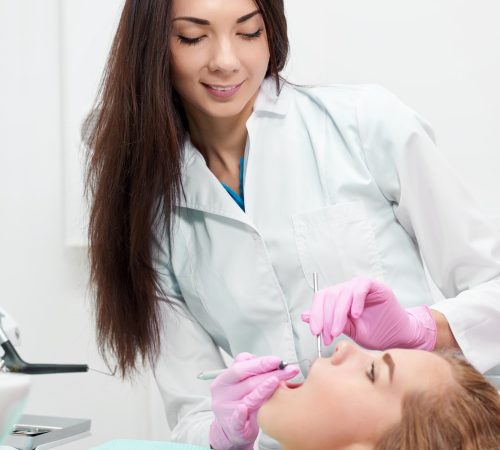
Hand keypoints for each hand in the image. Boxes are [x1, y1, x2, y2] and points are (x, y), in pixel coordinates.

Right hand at [209, 352, 299, 449]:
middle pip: (249, 382)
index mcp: (224, 380)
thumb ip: (245, 368)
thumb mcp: (235, 383)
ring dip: (264, 390)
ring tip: (278, 382)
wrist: (226, 430)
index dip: (261, 363)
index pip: (242, 367)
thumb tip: (258, 358)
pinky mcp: (232, 428)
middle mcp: (224, 394)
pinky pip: (236, 421)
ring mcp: (227, 411)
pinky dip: (240, 415)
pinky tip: (244, 409)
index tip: (277, 360)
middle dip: (272, 374)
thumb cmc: (236, 402)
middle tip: (289, 370)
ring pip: (248, 399)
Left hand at [301, 277, 435, 350]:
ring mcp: (360, 286)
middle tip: (329, 335)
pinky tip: (356, 315)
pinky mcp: (374, 285)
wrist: (398, 336)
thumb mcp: (348, 331)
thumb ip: (329, 322)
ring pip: (342, 293)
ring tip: (339, 330)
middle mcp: (348, 289)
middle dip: (326, 318)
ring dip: (338, 314)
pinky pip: (360, 287)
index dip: (315, 314)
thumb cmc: (375, 333)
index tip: (315, 332)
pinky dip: (355, 301)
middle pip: (329, 296)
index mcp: (339, 298)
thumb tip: (304, 317)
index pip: (321, 299)